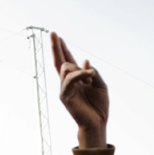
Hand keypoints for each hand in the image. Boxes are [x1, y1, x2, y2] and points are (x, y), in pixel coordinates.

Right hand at [51, 32, 108, 148]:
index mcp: (77, 78)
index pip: (68, 60)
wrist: (98, 122)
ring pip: (65, 68)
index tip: (58, 36)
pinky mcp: (65, 95)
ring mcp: (65, 88)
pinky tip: (89, 75)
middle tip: (52, 32)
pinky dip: (80, 74)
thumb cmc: (99, 105)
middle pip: (60, 61)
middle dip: (56, 47)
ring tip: (90, 76)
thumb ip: (92, 72)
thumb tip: (85, 61)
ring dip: (78, 69)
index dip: (63, 48)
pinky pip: (69, 79)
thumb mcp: (100, 84)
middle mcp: (69, 82)